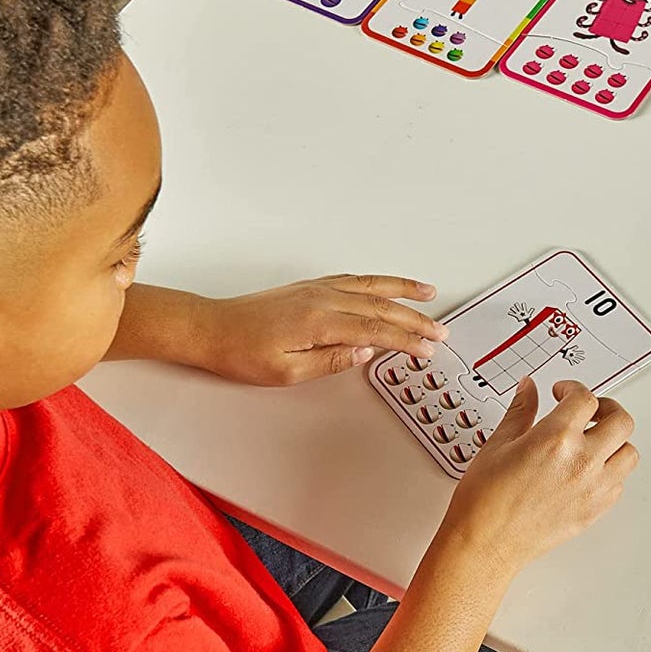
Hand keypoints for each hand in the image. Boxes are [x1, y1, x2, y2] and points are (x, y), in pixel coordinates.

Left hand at [191, 275, 446, 385]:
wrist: (212, 328)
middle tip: (439, 331)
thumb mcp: (287, 372)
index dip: (406, 340)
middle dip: (415, 319)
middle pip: (381, 307)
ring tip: (428, 294)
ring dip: (403, 291)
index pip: (376, 330)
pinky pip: (355, 280)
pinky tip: (387, 286)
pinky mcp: (310, 287)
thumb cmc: (242, 351)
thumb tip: (364, 353)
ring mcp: (317, 289)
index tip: (427, 348)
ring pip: (372, 287)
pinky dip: (378, 282)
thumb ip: (330, 361)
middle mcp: (322, 298)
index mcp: (320, 321)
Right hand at [436, 378, 637, 579]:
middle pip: (621, 421)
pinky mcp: (595, 511)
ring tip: (594, 440)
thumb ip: (520, 410)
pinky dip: (610, 472)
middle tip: (590, 411)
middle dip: (607, 408)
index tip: (562, 392)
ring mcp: (592, 488)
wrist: (486, 542)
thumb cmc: (486, 500)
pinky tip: (589, 470)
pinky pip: (619, 484)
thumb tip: (528, 389)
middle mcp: (582, 461)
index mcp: (556, 438)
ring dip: (615, 441)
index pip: (584, 398)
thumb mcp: (498, 443)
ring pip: (629, 453)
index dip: (573, 388)